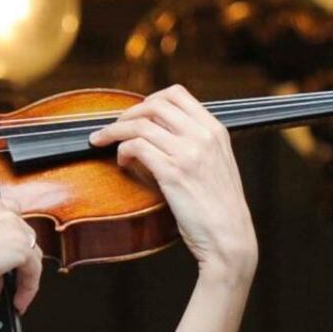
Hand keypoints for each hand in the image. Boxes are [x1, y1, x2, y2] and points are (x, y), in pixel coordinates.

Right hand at [0, 197, 42, 311]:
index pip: (0, 219)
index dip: (2, 240)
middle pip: (18, 234)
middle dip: (10, 260)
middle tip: (0, 281)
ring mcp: (12, 225)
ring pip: (29, 251)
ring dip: (20, 274)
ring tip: (10, 294)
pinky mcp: (23, 246)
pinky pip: (34, 269)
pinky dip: (28, 287)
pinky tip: (18, 300)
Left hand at [89, 85, 256, 276]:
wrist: (229, 238)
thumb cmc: (217, 207)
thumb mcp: (215, 164)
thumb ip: (193, 144)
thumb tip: (155, 132)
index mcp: (215, 130)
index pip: (177, 94)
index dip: (149, 99)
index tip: (135, 114)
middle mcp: (203, 136)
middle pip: (154, 104)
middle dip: (127, 113)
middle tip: (113, 127)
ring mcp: (189, 153)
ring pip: (140, 125)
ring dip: (115, 131)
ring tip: (103, 142)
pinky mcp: (173, 173)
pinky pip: (136, 147)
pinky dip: (122, 151)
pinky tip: (122, 162)